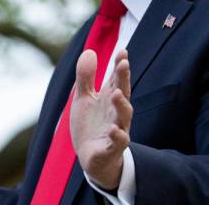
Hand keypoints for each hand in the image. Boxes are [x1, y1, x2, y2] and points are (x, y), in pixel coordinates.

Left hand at [70, 49, 132, 189]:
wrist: (90, 157)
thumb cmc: (90, 125)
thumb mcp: (84, 98)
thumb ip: (86, 77)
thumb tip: (90, 51)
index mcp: (109, 98)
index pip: (117, 79)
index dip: (120, 66)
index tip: (123, 51)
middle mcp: (116, 112)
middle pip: (123, 93)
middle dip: (124, 79)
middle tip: (123, 64)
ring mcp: (117, 129)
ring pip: (124, 116)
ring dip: (122, 105)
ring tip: (117, 93)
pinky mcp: (112, 148)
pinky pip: (118, 141)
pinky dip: (117, 135)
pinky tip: (113, 128)